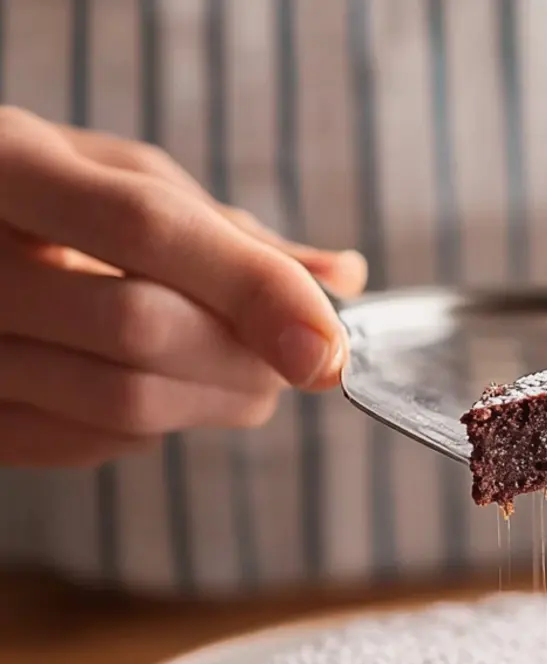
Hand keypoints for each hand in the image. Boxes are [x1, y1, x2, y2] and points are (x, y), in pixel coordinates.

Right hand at [0, 108, 366, 466]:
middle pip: (141, 328)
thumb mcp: (116, 179)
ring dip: (219, 401)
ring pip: (125, 404)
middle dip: (248, 357)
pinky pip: (92, 444)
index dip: (252, 290)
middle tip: (296, 356)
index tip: (328, 344)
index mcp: (8, 167)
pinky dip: (158, 427)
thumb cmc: (37, 199)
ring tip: (242, 371)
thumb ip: (226, 230)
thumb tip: (344, 277)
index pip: (144, 229)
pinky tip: (162, 386)